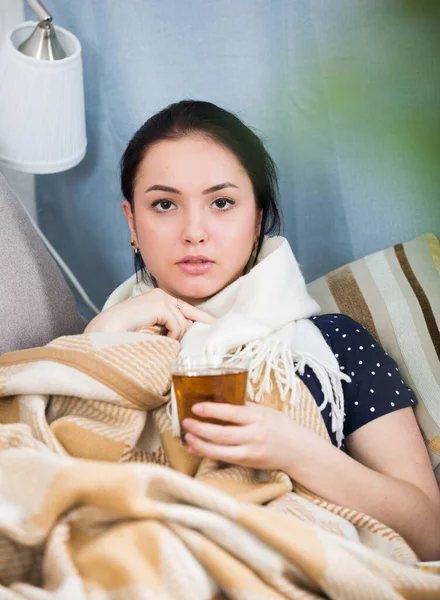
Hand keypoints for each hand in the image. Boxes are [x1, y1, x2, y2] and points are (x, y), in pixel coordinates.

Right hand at [85, 288, 215, 339]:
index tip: (216, 325)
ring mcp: (160, 297)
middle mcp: (160, 294)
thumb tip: (187, 335)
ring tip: (161, 343)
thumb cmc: (124, 336)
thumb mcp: (151, 331)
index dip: (202, 318)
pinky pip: (177, 325)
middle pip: (188, 314)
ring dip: (174, 337)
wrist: (105, 333)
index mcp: (158, 299)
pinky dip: (171, 336)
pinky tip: (160, 340)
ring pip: (182, 323)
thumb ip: (168, 329)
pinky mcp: (159, 304)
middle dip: (193, 329)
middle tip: (203, 342)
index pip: (185, 309)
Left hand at [182, 402, 300, 471]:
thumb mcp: (264, 411)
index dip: (211, 410)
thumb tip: (219, 401)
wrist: (299, 450)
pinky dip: (208, 454)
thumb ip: (244, 408)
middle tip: (186, 422)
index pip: (231, 413)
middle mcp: (254, 435)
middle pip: (222, 434)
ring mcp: (251, 451)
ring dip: (200, 444)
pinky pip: (224, 459)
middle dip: (200, 428)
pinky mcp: (248, 463)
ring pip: (220, 451)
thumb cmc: (281, 426)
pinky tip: (196, 449)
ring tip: (188, 437)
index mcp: (258, 417)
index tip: (195, 407)